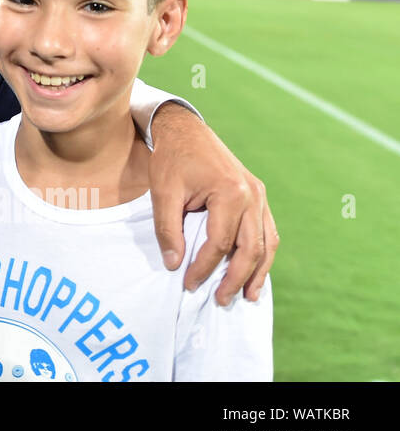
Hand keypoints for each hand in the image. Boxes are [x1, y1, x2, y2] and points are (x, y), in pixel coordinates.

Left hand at [147, 104, 277, 304]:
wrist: (185, 130)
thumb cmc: (171, 158)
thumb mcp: (163, 191)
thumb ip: (167, 229)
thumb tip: (174, 264)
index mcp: (230, 192)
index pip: (219, 242)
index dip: (204, 267)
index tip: (188, 283)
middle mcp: (252, 195)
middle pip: (250, 248)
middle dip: (236, 278)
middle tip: (220, 300)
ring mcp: (259, 196)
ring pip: (266, 243)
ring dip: (257, 272)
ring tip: (247, 296)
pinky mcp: (258, 197)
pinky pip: (267, 232)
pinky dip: (263, 254)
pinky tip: (255, 272)